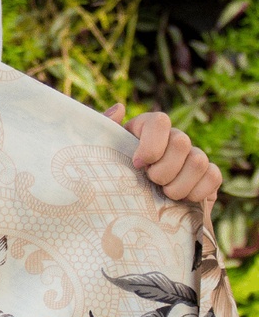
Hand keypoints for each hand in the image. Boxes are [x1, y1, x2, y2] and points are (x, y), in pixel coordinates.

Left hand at [104, 104, 221, 204]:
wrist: (133, 208)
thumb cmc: (114, 177)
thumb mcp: (103, 154)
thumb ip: (105, 130)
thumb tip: (119, 107)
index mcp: (147, 128)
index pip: (160, 121)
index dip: (151, 145)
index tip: (137, 164)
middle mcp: (173, 137)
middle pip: (181, 142)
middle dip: (163, 170)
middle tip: (150, 181)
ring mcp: (193, 155)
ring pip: (198, 161)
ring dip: (178, 185)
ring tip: (163, 193)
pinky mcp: (208, 175)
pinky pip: (214, 176)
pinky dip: (197, 192)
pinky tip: (182, 199)